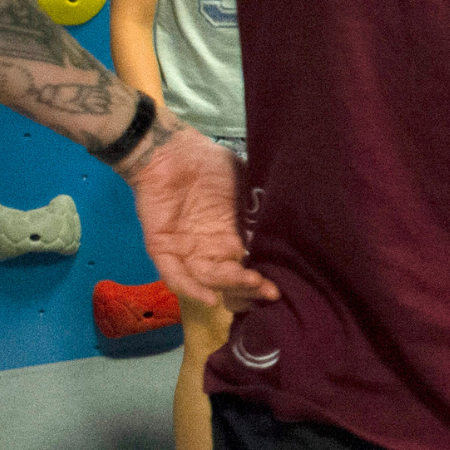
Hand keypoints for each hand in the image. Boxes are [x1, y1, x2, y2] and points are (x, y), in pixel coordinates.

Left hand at [119, 121, 277, 311]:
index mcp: (230, 236)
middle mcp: (210, 249)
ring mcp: (186, 251)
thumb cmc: (209, 164)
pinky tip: (210, 298)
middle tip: (271, 289)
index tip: (283, 282)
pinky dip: (192, 289)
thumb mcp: (244, 183)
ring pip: (208, 280)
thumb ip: (259, 205)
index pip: (248, 265)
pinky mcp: (162, 249)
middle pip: (231, 280)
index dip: (263, 277)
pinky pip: (175, 276)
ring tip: (251, 283)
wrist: (170, 151)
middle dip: (251, 288)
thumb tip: (287, 223)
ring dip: (230, 286)